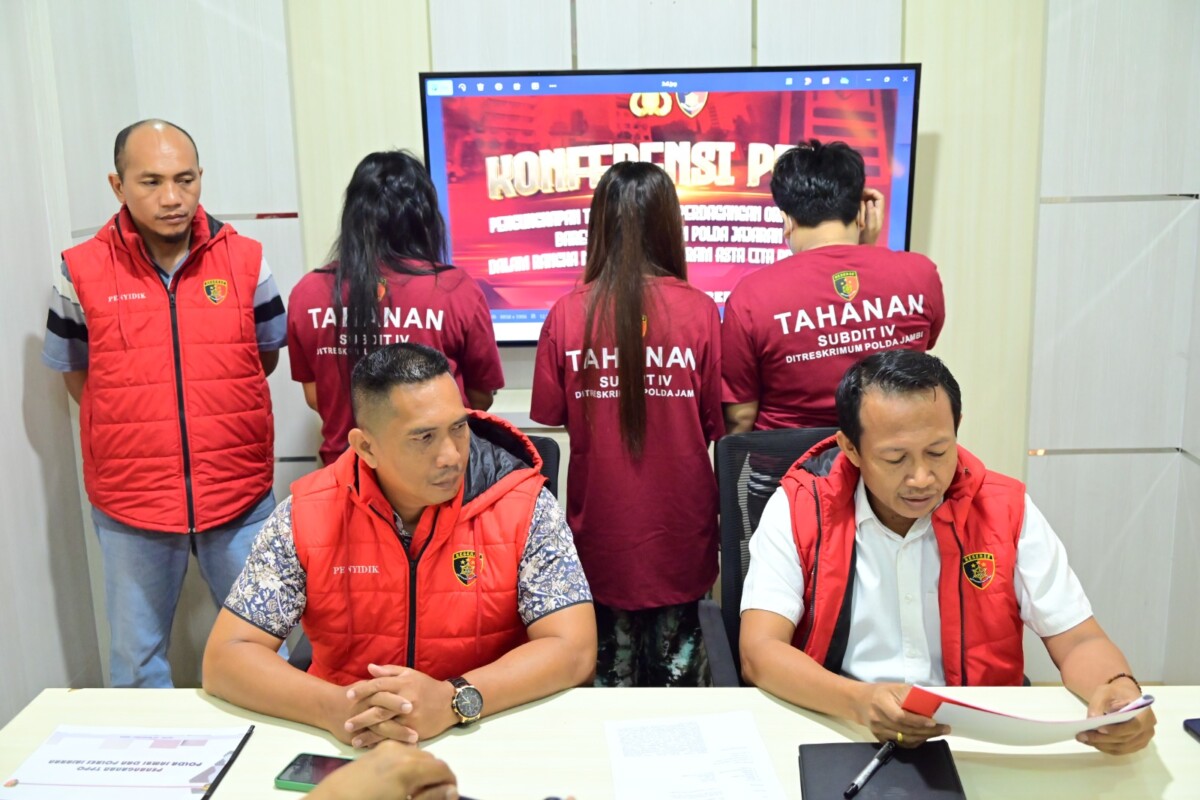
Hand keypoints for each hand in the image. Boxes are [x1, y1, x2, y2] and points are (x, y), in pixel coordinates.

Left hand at [305, 740, 457, 799]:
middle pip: (432, 760)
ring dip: (422, 772)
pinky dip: (407, 766)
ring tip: (413, 793)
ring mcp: (386, 749)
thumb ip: (430, 798)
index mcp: (410, 766)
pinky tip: (398, 784)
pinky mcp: (374, 752)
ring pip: (416, 756)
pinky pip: (401, 754)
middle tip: (430, 798)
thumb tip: (451, 791)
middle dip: (436, 778)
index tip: (449, 798)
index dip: (450, 785)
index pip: (444, 770)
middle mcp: (401, 751)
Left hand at [343, 664, 457, 746]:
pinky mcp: (415, 730)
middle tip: (346, 723)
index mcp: (404, 683)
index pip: (379, 685)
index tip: (348, 696)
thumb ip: (389, 671)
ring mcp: (411, 717)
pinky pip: (395, 737)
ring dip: (369, 734)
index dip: (363, 690)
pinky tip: (370, 747)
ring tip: (354, 740)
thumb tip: (369, 668)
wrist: (450, 703)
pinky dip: (382, 742)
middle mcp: (406, 700)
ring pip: (386, 726)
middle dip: (362, 717)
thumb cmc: (426, 687)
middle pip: (380, 708)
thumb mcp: (410, 674)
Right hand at [853, 683, 949, 747]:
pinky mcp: (880, 739)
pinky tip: (924, 736)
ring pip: (905, 739)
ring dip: (924, 737)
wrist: (859, 702)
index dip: (917, 721)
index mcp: (881, 703)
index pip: (901, 717)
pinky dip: (915, 742)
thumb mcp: (895, 687)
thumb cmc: (881, 692)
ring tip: (937, 732)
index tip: (934, 722)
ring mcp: (879, 731)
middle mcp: (878, 719)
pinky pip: (901, 744)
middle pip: (905, 730)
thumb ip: (911, 695)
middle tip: (944, 728)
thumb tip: (931, 704)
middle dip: (927, 731)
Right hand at [858, 188, 884, 244]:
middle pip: (873, 197)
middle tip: (856, 195)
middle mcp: (875, 212)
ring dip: (861, 200)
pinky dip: (858, 205)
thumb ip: (871, 214)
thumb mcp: (870, 226)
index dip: (873, 192)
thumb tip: (870, 201)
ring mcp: (869, 214)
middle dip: (865, 195)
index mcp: (879, 213)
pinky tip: (853, 207)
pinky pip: (862, 207)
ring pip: (867, 201)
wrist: (863, 247)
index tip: (863, 191)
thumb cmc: (867, 238)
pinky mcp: (863, 217)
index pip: (880, 197)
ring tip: (855, 202)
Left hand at [1077, 679, 1155, 754]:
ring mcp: (1143, 739)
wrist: (1124, 696)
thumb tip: (1092, 718)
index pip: (1133, 726)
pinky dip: (1106, 748)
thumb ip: (1099, 703)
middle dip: (1102, 739)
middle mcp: (1148, 729)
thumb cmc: (1116, 693)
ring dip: (1102, 745)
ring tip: (1084, 739)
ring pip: (1122, 747)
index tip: (1099, 729)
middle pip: (1125, 739)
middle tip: (1082, 736)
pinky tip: (1093, 743)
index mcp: (1145, 714)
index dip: (1116, 730)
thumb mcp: (1105, 691)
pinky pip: (1121, 750)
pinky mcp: (1136, 745)